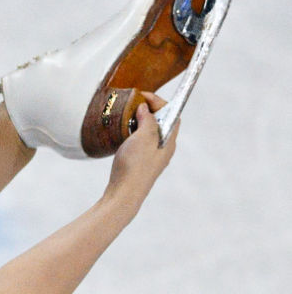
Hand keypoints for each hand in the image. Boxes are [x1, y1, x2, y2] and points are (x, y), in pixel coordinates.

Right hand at [104, 95, 178, 210]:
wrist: (123, 197)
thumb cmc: (134, 168)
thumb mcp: (143, 137)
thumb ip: (148, 119)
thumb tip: (145, 109)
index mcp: (169, 141)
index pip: (171, 113)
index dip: (159, 101)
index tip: (143, 96)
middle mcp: (163, 150)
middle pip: (161, 123)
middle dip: (149, 111)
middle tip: (134, 107)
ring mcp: (152, 159)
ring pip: (150, 134)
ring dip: (140, 124)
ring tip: (127, 120)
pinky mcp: (140, 166)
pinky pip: (140, 145)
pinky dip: (133, 136)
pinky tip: (123, 138)